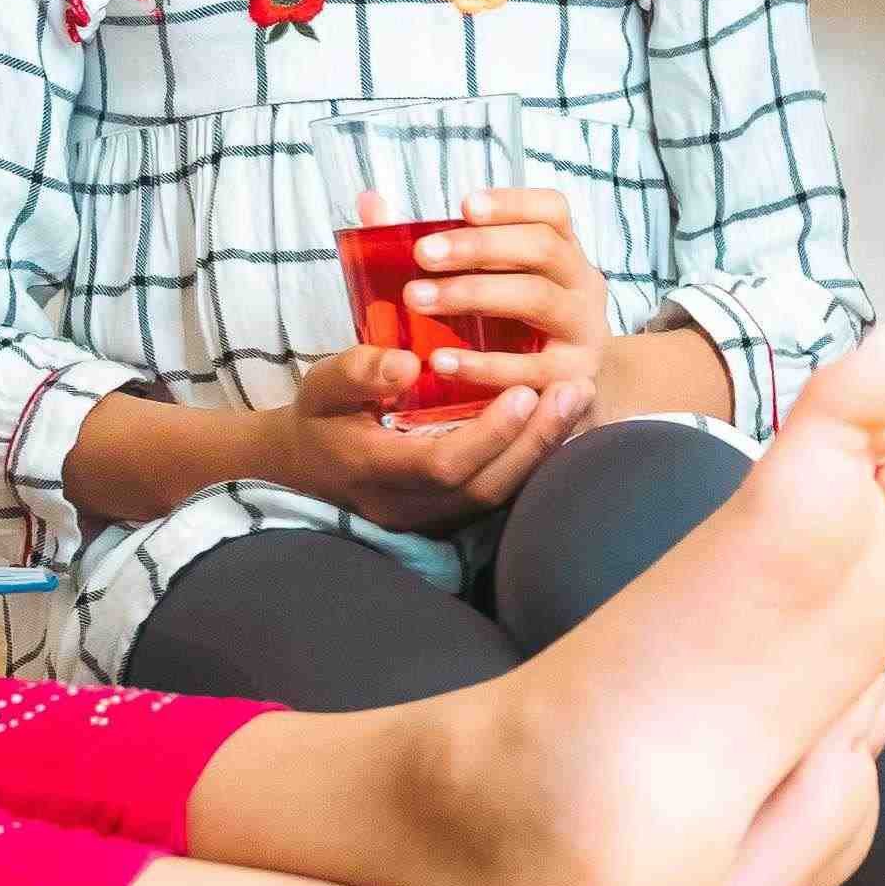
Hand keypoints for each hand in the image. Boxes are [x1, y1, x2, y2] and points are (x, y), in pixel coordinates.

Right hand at [263, 345, 587, 532]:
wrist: (307, 470)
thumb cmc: (320, 419)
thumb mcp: (321, 387)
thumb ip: (358, 373)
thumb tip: (407, 365)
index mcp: (374, 472)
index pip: (442, 465)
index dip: (488, 434)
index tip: (524, 392)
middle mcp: (408, 507)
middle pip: (485, 487)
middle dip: (534, 441)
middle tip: (573, 389)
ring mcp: (432, 520)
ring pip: (499, 495)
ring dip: (543, 449)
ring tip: (577, 398)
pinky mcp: (451, 517)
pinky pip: (500, 493)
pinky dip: (533, 459)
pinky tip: (561, 421)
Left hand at [396, 186, 615, 407]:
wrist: (554, 399)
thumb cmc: (507, 331)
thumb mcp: (480, 285)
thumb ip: (429, 247)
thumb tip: (370, 203)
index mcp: (564, 252)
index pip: (551, 211)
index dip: (512, 203)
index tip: (463, 206)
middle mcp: (583, 284)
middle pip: (542, 247)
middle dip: (479, 246)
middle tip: (422, 253)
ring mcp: (585, 331)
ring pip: (537, 297)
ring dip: (475, 293)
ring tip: (418, 298)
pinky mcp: (573, 379)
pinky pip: (530, 368)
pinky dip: (484, 364)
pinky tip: (441, 361)